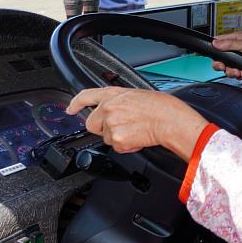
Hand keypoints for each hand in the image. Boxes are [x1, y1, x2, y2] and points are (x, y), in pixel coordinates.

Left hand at [66, 87, 208, 161]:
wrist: (170, 120)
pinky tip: (139, 137)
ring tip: (137, 130)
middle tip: (120, 128)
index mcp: (114, 94)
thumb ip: (121, 101)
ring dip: (119, 138)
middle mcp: (109, 108)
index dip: (76, 103)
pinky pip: (117, 148)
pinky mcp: (116, 139)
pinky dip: (127, 146)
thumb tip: (116, 110)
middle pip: (92, 124)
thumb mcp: (138, 95)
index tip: (70, 109)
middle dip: (102, 129)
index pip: (86, 96)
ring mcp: (111, 124)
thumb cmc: (162, 107)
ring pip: (107, 138)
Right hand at [211, 32, 241, 84]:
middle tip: (225, 67)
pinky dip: (238, 74)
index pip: (220, 42)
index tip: (215, 58)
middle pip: (223, 57)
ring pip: (229, 66)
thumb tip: (216, 43)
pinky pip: (236, 72)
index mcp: (238, 39)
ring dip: (231, 71)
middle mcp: (239, 47)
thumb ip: (230, 44)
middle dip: (223, 65)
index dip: (216, 50)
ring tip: (238, 72)